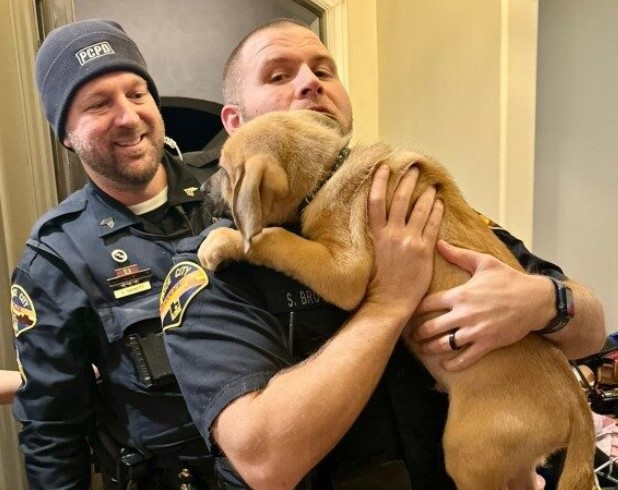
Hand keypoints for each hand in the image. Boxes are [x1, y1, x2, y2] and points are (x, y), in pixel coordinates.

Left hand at [198, 227, 243, 269]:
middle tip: (218, 267)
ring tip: (222, 266)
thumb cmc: (243, 247)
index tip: (217, 263)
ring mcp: (216, 239)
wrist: (256, 245)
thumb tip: (207, 260)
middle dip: (208, 262)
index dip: (208, 258)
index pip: (202, 248)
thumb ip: (217, 248)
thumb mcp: (228, 244)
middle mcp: (214, 234)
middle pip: (201, 253)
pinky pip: (211, 261)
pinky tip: (224, 266)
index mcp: (214, 233)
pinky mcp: (219, 246)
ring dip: (212, 265)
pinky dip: (216, 266)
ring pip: (204, 258)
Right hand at [365, 165, 442, 319]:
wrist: (390, 302)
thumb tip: (386, 222)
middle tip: (414, 169)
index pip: (375, 201)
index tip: (384, 168)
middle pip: (400, 199)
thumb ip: (381, 236)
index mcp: (377, 234)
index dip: (379, 182)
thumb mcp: (374, 253)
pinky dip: (437, 212)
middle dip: (407, 181)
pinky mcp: (424, 250)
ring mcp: (409, 241)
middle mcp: (392, 234)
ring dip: (426, 194)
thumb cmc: (380, 282)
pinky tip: (440, 204)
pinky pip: (433, 225)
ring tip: (432, 186)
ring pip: (419, 209)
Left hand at [414, 240, 553, 370]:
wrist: (535, 300)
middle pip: (430, 327)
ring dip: (430, 349)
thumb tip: (438, 243)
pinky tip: (445, 365)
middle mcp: (463, 313)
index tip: (408, 312)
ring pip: (444, 344)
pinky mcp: (487, 343)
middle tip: (412, 335)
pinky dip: (453, 364)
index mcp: (459, 294)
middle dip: (418, 333)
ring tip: (423, 349)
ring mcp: (475, 330)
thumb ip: (459, 255)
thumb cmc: (509, 279)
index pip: (426, 304)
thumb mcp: (484, 262)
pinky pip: (466, 358)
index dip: (414, 310)